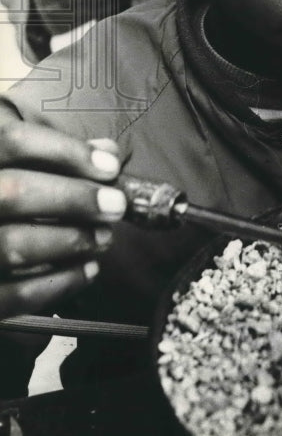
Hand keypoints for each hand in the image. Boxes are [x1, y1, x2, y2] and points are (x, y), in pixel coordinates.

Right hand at [0, 124, 125, 317]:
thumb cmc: (1, 181)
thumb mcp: (10, 153)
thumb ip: (53, 149)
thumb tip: (107, 151)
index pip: (13, 141)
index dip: (66, 151)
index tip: (109, 165)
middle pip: (14, 193)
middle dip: (74, 198)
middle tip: (116, 205)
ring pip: (13, 245)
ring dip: (70, 241)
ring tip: (103, 237)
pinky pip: (12, 295)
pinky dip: (57, 285)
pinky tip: (87, 270)